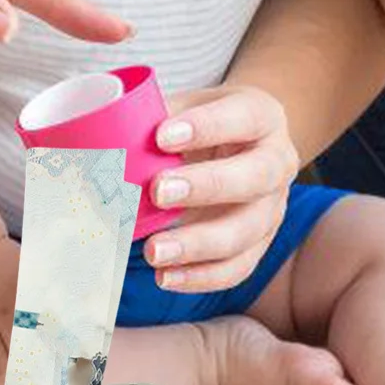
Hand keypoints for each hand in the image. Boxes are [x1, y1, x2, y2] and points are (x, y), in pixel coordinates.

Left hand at [141, 86, 299, 293]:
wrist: (244, 145)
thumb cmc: (206, 124)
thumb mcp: (190, 107)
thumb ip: (157, 117)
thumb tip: (106, 139)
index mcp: (263, 117)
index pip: (242, 118)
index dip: (206, 127)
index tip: (162, 136)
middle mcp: (278, 162)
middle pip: (254, 178)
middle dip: (205, 186)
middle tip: (158, 191)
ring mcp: (273, 208)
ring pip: (246, 232)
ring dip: (198, 244)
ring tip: (153, 250)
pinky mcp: (260, 243)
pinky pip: (237, 267)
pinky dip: (200, 277)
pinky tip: (165, 277)